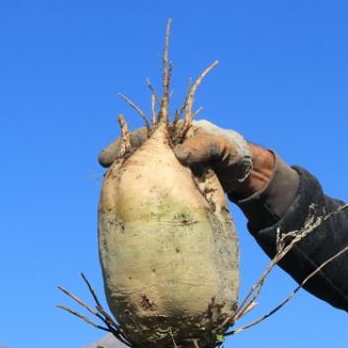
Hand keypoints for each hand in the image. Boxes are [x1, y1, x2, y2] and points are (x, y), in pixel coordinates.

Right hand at [97, 120, 254, 193]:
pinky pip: (156, 193)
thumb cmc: (231, 151)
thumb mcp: (219, 145)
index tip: (104, 159)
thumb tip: (178, 154)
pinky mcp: (175, 190)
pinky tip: (134, 211)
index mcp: (171, 136)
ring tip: (112, 200)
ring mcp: (169, 173)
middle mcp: (166, 153)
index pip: (140, 138)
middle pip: (136, 160)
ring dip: (129, 187)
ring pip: (144, 178)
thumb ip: (202, 146)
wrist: (245, 173)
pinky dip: (145, 199)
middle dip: (119, 170)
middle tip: (102, 182)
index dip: (121, 146)